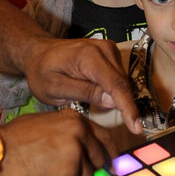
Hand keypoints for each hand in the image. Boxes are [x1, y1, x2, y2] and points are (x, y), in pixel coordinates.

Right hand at [0, 112, 114, 175]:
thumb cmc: (8, 142)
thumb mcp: (43, 124)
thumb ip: (68, 134)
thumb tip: (85, 151)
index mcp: (75, 121)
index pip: (104, 141)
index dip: (106, 156)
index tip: (108, 166)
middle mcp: (78, 137)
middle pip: (97, 167)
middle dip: (81, 175)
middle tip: (58, 175)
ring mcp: (74, 159)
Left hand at [22, 37, 141, 135]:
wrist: (38, 53)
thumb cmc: (42, 72)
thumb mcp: (55, 88)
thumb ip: (84, 93)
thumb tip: (113, 101)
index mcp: (88, 56)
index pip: (115, 85)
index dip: (128, 108)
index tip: (136, 127)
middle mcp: (102, 48)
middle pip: (123, 83)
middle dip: (126, 106)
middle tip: (125, 127)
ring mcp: (108, 48)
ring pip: (124, 80)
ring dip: (121, 98)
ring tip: (103, 110)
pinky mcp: (110, 52)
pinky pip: (119, 76)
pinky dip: (117, 90)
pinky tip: (104, 99)